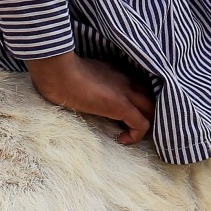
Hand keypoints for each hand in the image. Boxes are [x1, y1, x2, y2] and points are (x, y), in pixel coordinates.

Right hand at [25, 52, 155, 144]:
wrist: (56, 70)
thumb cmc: (60, 73)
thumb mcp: (84, 75)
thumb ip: (94, 82)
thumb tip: (90, 95)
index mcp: (119, 72)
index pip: (142, 87)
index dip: (140, 102)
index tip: (127, 114)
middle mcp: (128, 79)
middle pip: (154, 98)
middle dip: (150, 114)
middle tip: (133, 127)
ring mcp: (126, 91)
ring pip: (153, 110)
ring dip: (146, 126)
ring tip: (129, 134)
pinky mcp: (121, 105)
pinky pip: (142, 125)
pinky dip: (135, 136)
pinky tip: (120, 139)